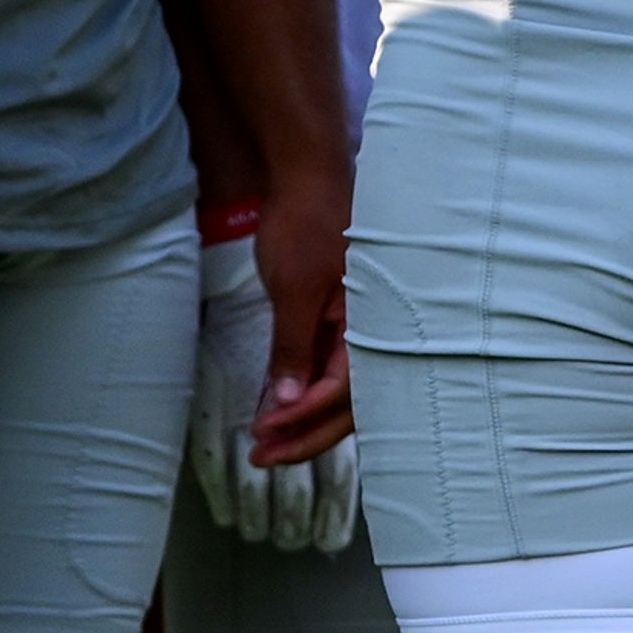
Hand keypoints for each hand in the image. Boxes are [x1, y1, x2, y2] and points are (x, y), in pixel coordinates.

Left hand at [245, 169, 358, 470]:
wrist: (306, 174)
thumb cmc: (305, 225)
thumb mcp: (294, 290)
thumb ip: (294, 347)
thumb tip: (287, 403)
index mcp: (369, 327)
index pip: (342, 395)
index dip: (304, 420)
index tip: (266, 432)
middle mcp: (370, 333)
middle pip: (345, 406)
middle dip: (304, 436)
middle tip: (261, 457)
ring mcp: (355, 326)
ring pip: (337, 392)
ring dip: (302, 420)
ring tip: (266, 445)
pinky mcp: (338, 317)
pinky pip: (328, 368)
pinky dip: (304, 392)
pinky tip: (279, 407)